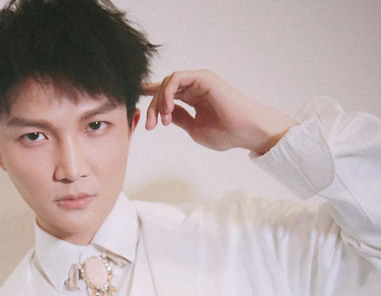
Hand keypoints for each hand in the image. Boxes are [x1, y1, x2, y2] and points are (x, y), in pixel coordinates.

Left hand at [143, 70, 297, 154]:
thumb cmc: (226, 133)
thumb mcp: (194, 128)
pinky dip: (168, 93)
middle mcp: (195, 87)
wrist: (246, 132)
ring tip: (163, 120)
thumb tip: (164, 113)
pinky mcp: (203, 78)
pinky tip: (168, 109)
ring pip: (167, 83)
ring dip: (159, 102)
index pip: (167, 93)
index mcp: (193, 98)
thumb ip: (178, 118)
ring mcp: (199, 81)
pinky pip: (176, 79)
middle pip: (163, 89)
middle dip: (153, 108)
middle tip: (151, 126)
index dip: (150, 97)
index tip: (134, 104)